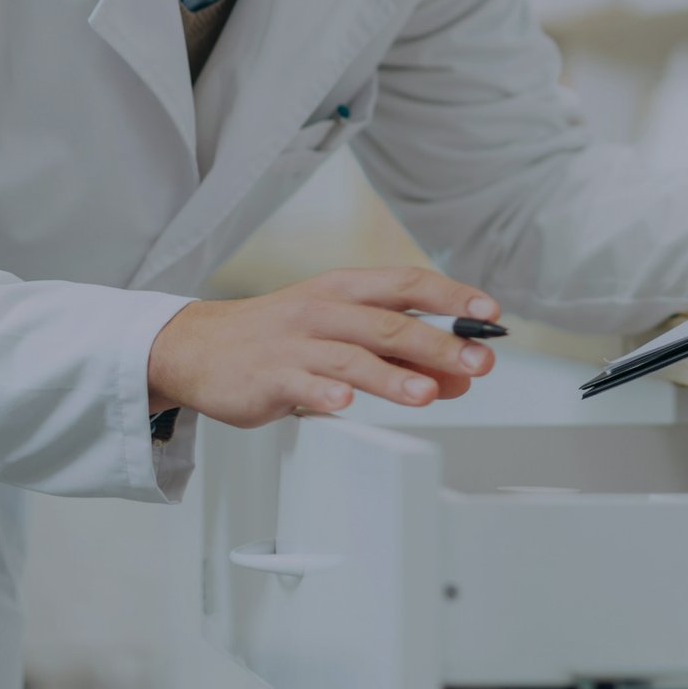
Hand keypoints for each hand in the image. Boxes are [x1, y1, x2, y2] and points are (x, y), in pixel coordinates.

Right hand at [147, 267, 500, 427]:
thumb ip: (399, 355)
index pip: (408, 284)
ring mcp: (295, 343)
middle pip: (389, 323)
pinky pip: (301, 385)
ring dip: (392, 375)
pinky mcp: (269, 377)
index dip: (452, 297)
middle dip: (439, 344)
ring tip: (426, 393)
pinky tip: (344, 404)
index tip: (489, 314)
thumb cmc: (280, 338)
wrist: (198, 348)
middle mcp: (323, 310)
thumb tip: (460, 377)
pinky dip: (324, 394)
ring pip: (351, 356)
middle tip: (478, 364)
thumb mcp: (341, 335)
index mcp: (346, 289)